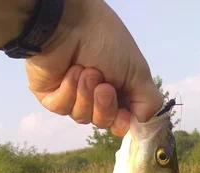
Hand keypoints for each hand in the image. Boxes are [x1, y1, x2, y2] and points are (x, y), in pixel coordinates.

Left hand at [26, 0, 162, 135]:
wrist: (68, 23)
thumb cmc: (105, 41)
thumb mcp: (138, 71)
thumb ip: (148, 101)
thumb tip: (142, 121)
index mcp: (117, 90)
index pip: (120, 122)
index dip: (122, 122)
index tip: (124, 113)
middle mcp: (95, 96)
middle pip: (102, 122)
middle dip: (104, 106)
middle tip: (103, 86)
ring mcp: (72, 96)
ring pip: (82, 117)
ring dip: (85, 94)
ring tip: (84, 70)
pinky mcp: (51, 96)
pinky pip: (62, 108)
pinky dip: (68, 91)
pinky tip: (69, 72)